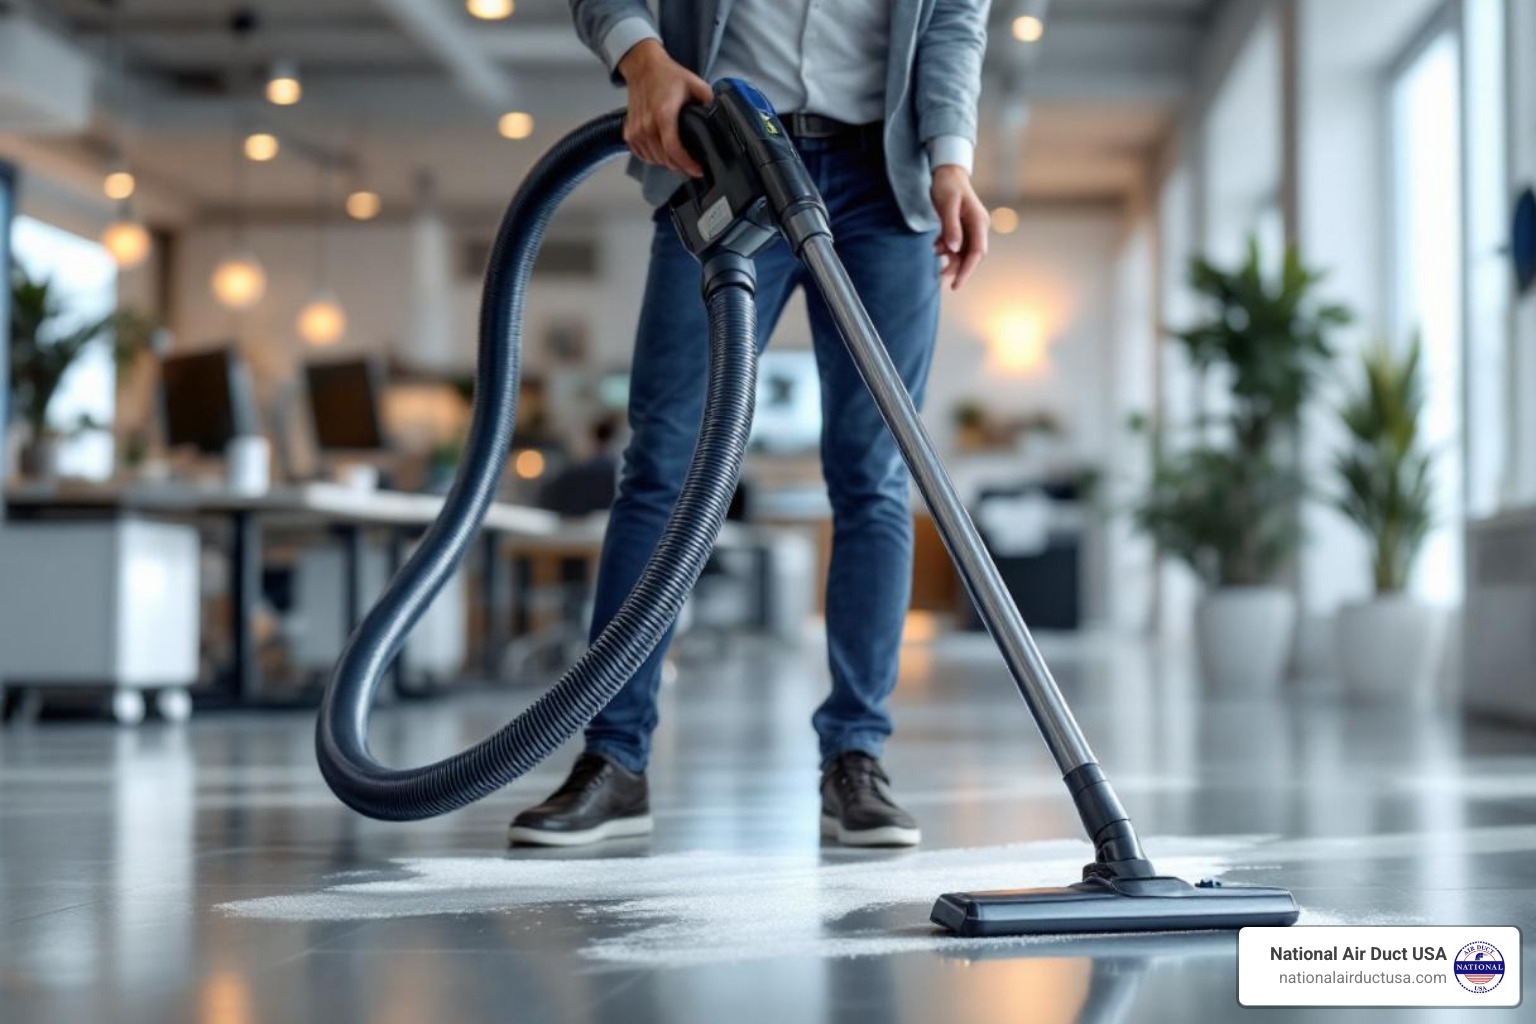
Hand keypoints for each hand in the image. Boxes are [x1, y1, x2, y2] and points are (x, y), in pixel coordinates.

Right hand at [617, 39, 713, 176]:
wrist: (642, 67)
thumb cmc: (666, 75)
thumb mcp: (694, 83)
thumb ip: (708, 100)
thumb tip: (718, 114)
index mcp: (663, 114)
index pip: (674, 150)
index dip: (687, 164)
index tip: (697, 170)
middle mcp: (647, 125)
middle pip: (664, 159)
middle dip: (681, 166)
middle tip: (692, 166)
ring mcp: (636, 130)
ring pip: (653, 159)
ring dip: (667, 163)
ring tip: (679, 159)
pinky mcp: (629, 131)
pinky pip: (641, 154)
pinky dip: (652, 158)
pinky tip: (662, 154)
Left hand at [930, 165, 988, 290]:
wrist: (947, 172)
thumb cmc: (948, 185)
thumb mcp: (947, 205)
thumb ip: (951, 227)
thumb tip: (953, 249)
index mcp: (979, 222)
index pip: (977, 252)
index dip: (967, 270)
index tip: (956, 284)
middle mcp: (978, 227)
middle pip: (971, 256)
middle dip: (958, 268)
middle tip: (942, 279)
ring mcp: (970, 228)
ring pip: (962, 252)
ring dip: (950, 259)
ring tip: (937, 261)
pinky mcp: (961, 228)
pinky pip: (955, 245)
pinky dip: (946, 249)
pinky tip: (936, 247)